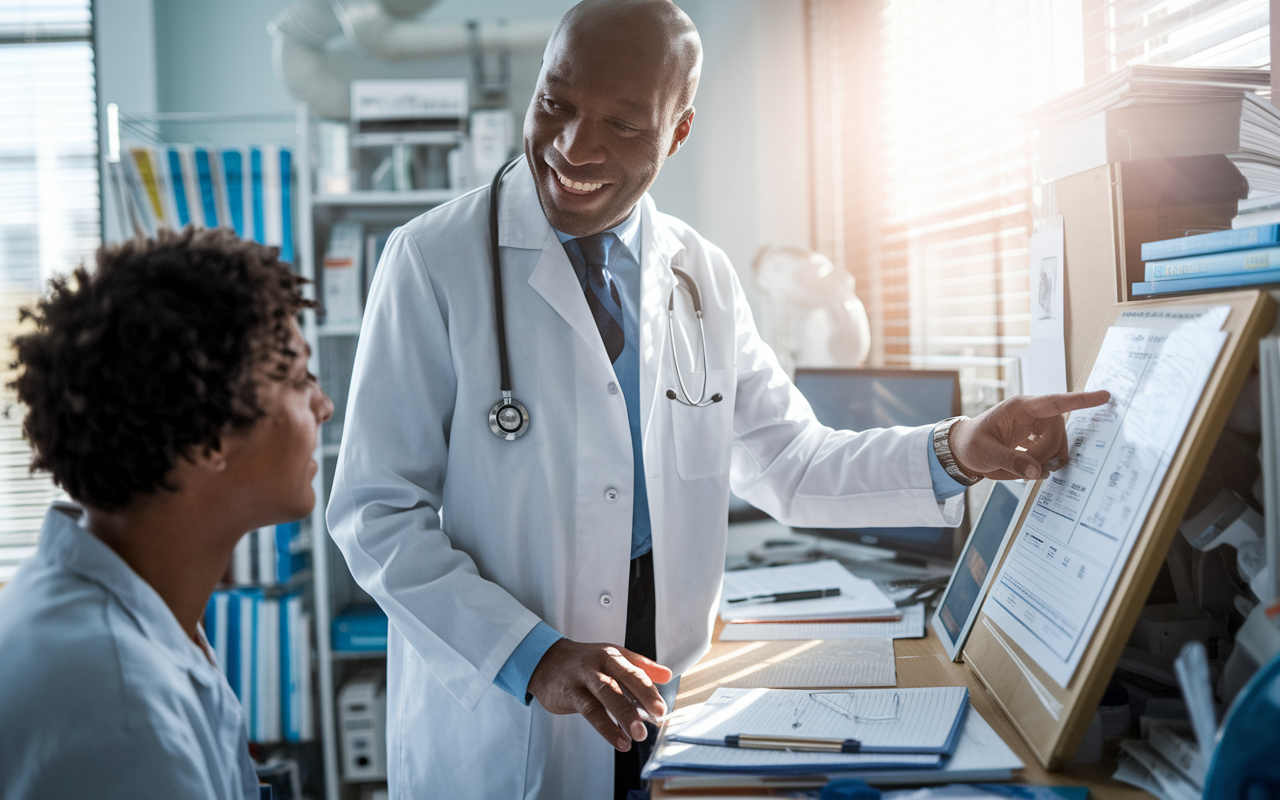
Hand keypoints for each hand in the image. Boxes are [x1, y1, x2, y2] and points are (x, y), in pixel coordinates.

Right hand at [527, 639, 673, 751]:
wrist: (546, 660)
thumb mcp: (613, 657)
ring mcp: (584, 677)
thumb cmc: (584, 661)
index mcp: (613, 655)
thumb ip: (641, 666)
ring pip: (606, 695)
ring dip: (623, 716)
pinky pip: (589, 711)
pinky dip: (605, 727)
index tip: (662, 709)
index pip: (636, 672)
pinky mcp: (570, 693)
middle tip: (657, 718)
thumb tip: (667, 675)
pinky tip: (618, 740)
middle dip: (642, 698)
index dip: (650, 690)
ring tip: (637, 735)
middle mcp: (599, 663)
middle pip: (623, 680)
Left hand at [948, 390, 1110, 481]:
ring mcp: (1035, 426)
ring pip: (1057, 443)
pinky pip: (1052, 450)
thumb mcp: (986, 454)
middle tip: (1029, 468)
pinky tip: (1030, 468)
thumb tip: (1037, 471)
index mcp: (1019, 408)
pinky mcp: (1036, 439)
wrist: (963, 450)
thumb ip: (1012, 461)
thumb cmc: (971, 445)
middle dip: (1048, 452)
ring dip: (1047, 459)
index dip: (1080, 400)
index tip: (1105, 396)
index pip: (1054, 402)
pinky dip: (1045, 463)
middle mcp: (1031, 414)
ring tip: (1026, 469)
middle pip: (1057, 431)